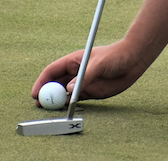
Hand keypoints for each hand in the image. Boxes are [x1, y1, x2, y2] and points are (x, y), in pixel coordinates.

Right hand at [30, 41, 146, 106]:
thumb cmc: (115, 56)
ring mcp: (82, 83)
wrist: (133, 61)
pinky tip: (66, 110)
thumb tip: (69, 90)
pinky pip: (76, 100)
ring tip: (51, 110)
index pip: (52, 71)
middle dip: (46, 94)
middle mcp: (75, 73)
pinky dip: (69, 105)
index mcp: (74, 61)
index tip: (35, 93)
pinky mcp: (91, 92)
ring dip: (57, 101)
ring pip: (65, 93)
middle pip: (55, 84)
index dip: (42, 81)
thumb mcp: (99, 64)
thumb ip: (85, 77)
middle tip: (39, 105)